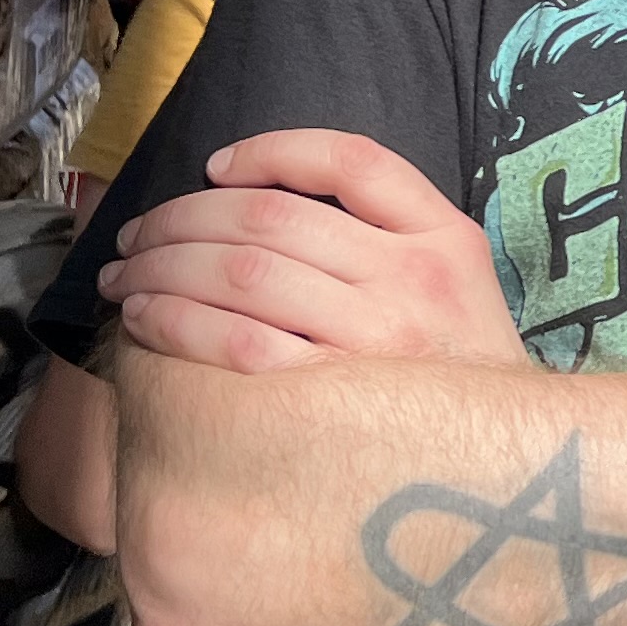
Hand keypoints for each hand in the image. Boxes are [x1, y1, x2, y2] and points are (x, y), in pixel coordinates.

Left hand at [103, 129, 531, 374]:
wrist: (500, 474)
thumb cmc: (454, 375)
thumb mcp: (457, 286)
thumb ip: (392, 237)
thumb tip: (265, 200)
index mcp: (444, 237)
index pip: (349, 162)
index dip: (270, 151)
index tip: (216, 168)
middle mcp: (413, 278)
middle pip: (272, 217)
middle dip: (183, 216)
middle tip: (138, 235)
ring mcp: (376, 339)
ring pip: (244, 271)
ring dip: (164, 265)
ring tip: (126, 276)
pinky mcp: (334, 400)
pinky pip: (237, 343)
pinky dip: (177, 320)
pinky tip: (146, 318)